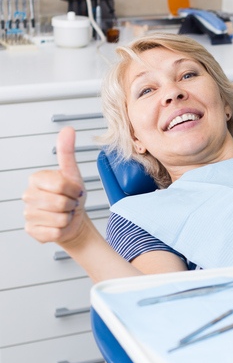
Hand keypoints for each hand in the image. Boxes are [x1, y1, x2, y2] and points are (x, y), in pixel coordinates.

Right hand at [22, 127, 87, 244]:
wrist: (73, 219)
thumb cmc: (72, 196)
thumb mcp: (73, 173)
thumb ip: (67, 152)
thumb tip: (68, 130)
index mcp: (36, 179)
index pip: (60, 184)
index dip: (74, 189)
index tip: (74, 190)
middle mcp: (28, 196)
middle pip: (59, 203)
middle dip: (71, 204)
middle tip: (70, 202)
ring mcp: (28, 214)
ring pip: (58, 218)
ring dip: (67, 217)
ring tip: (64, 213)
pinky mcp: (32, 230)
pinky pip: (54, 232)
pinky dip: (62, 230)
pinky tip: (58, 224)